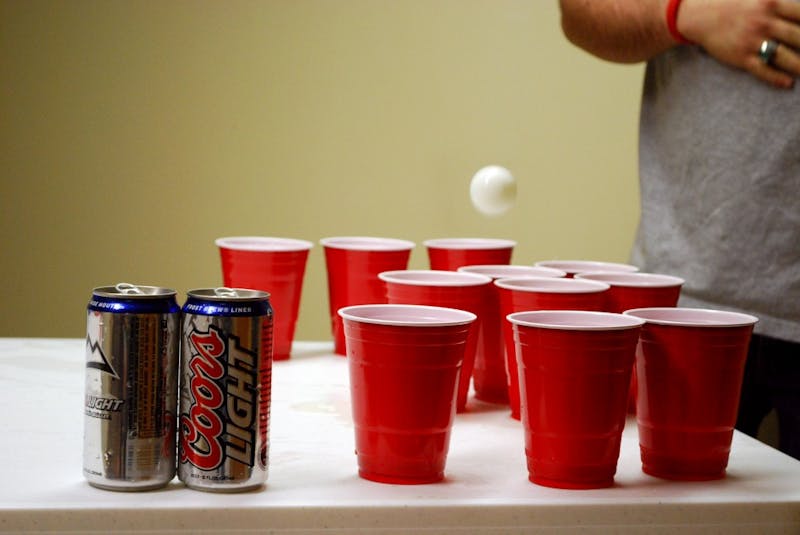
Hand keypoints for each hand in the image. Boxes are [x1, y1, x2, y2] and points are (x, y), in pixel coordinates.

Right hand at [679, 0, 799, 88]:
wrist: (701, 17)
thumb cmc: (733, 5)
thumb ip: (780, 3)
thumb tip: (797, 13)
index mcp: (771, 4)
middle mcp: (764, 23)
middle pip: (799, 37)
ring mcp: (752, 41)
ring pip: (785, 57)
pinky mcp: (741, 57)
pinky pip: (763, 70)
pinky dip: (777, 79)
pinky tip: (788, 83)